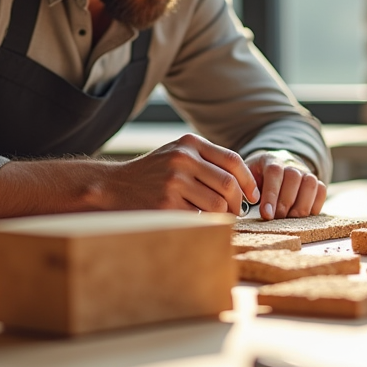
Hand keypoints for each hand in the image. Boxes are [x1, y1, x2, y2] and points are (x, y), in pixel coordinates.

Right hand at [107, 134, 260, 214]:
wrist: (113, 186)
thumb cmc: (152, 173)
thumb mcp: (176, 154)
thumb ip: (206, 160)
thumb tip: (243, 183)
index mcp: (189, 143)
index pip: (233, 160)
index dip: (248, 180)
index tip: (253, 195)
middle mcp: (183, 158)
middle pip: (229, 184)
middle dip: (238, 202)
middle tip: (236, 212)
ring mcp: (174, 181)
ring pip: (217, 204)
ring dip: (223, 216)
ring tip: (218, 219)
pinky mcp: (166, 204)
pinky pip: (199, 218)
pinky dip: (205, 223)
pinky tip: (198, 222)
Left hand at [244, 150, 326, 219]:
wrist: (274, 169)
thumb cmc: (256, 180)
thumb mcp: (246, 180)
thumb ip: (243, 190)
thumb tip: (240, 207)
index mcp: (270, 160)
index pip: (274, 173)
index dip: (271, 194)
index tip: (266, 214)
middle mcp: (290, 163)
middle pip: (293, 178)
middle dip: (285, 203)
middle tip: (276, 219)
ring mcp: (305, 172)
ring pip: (310, 184)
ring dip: (301, 206)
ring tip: (289, 220)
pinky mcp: (316, 182)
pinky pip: (322, 191)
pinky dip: (315, 205)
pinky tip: (303, 217)